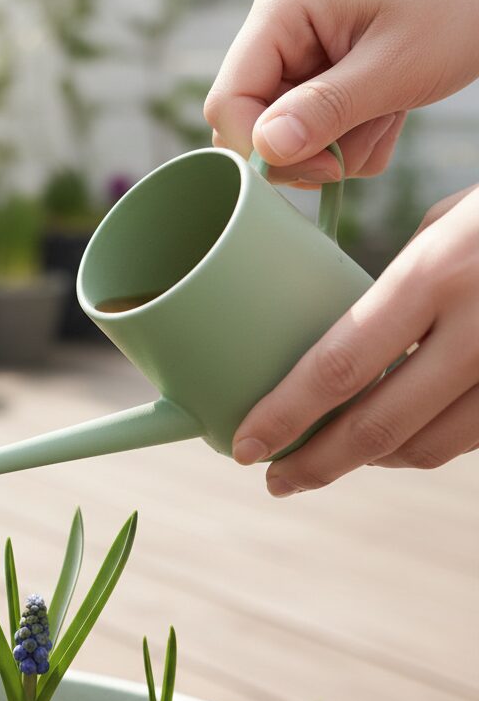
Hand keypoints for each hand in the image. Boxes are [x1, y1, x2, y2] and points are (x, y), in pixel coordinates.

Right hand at [205, 0, 478, 185]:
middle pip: (253, 125)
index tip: (322, 168)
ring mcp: (300, 57)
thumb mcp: (397, 61)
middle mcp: (280, 33)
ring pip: (287, 137)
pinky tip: (389, 110)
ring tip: (391, 110)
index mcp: (283, 12)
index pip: (229, 101)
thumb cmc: (461, 0)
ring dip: (340, 146)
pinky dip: (353, 139)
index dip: (262, 149)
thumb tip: (267, 149)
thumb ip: (327, 108)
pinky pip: (315, 132)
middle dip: (309, 149)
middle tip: (367, 134)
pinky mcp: (321, 78)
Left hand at [231, 185, 478, 494]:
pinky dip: (423, 445)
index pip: (339, 366)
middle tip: (276, 480)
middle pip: (378, 427)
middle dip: (315, 464)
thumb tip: (345, 344)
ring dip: (369, 462)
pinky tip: (394, 441)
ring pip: (428, 447)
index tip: (245, 446)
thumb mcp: (454, 220)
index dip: (285, 417)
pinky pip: (471, 438)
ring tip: (328, 460)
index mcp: (440, 272)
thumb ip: (401, 288)